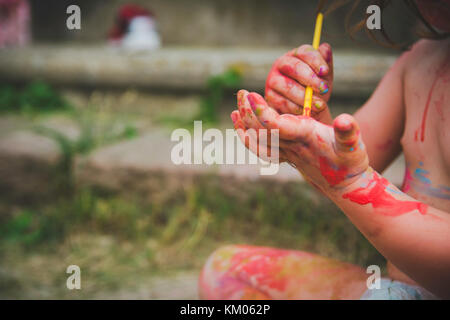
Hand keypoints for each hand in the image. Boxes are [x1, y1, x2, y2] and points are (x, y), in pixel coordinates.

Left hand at [232, 90, 368, 192]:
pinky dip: (248, 139)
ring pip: (258, 140)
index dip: (260, 111)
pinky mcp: (286, 155)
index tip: (251, 96)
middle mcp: (291, 146)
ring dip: (245, 124)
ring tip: (235, 109)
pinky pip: (260, 149)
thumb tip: (344, 120)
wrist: (345, 186)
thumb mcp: (354, 144)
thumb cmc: (351, 162)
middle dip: (248, 111)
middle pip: (261, 129)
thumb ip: (349, 132)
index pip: (275, 125)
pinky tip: (241, 129)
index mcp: (304, 137)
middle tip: (241, 93)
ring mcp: (286, 152)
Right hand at [265, 43, 333, 124]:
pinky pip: (283, 101)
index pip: (304, 52)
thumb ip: (325, 64)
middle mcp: (281, 64)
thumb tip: (325, 47)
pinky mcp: (269, 96)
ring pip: (288, 86)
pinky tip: (306, 111)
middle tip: (324, 89)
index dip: (315, 61)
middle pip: (294, 67)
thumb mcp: (324, 77)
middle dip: (311, 79)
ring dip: (305, 97)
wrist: (305, 110)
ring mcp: (273, 80)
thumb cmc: (315, 90)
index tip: (325, 72)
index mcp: (296, 55)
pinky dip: (297, 107)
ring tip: (319, 105)